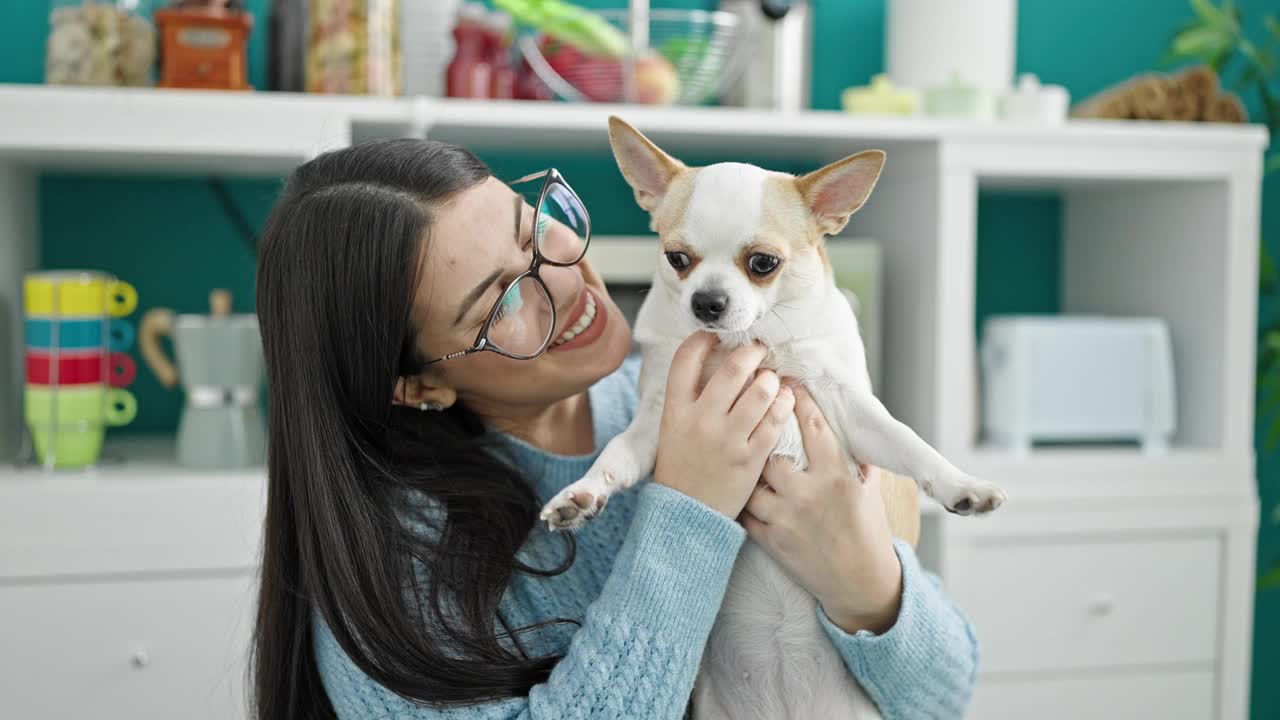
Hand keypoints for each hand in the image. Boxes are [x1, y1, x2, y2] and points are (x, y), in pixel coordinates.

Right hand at [653, 332, 795, 518]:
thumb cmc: (681, 468)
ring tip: (771, 379)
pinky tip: (784, 399)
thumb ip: (690, 399)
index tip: (715, 336)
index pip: (684, 360)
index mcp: (675, 411)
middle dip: (751, 351)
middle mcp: (701, 420)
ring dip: (771, 378)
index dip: (702, 340)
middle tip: (758, 349)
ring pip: (759, 391)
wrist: (687, 515)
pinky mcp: (751, 458)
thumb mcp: (673, 430)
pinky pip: (774, 421)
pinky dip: (783, 404)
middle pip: (732, 368)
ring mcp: (727, 439)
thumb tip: (715, 364)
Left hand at [741, 385, 903, 633]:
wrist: (860, 583)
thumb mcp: (869, 489)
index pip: (813, 426)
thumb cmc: (868, 531)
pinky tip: (734, 483)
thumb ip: (853, 457)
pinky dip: (739, 496)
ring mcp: (786, 518)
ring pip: (751, 478)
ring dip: (745, 464)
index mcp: (837, 476)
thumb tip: (841, 421)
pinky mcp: (771, 540)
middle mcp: (808, 494)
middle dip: (762, 426)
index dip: (799, 399)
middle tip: (752, 407)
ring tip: (739, 447)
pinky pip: (744, 510)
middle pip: (771, 447)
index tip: (789, 381)